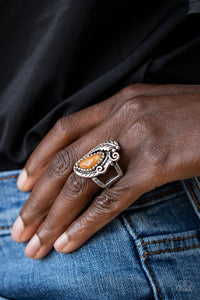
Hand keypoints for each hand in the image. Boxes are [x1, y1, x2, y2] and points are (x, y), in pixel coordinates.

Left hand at [11, 84, 199, 258]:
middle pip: (64, 161)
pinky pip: (112, 200)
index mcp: (119, 102)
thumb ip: (120, 125)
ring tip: (36, 241)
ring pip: (81, 183)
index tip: (23, 184)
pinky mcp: (156, 165)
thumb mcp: (149, 109)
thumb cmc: (192, 114)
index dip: (39, 158)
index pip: (64, 129)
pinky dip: (86, 224)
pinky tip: (69, 241)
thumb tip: (97, 153)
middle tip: (21, 226)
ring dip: (54, 217)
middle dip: (38, 198)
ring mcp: (137, 140)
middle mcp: (121, 117)